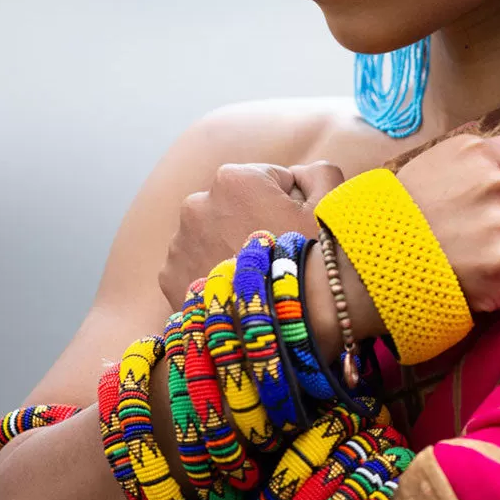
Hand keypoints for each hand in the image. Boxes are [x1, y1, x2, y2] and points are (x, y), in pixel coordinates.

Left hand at [159, 160, 343, 311]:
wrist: (283, 327)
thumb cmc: (311, 262)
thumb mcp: (329, 206)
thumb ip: (318, 172)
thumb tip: (298, 175)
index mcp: (235, 179)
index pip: (270, 180)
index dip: (291, 204)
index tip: (297, 231)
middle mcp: (197, 203)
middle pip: (237, 206)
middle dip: (255, 222)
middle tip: (277, 256)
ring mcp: (179, 242)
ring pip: (213, 234)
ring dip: (230, 247)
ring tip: (257, 276)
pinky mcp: (170, 277)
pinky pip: (195, 264)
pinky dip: (213, 273)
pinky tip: (237, 291)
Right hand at [396, 132, 499, 314]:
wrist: (368, 257)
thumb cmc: (407, 209)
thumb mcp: (445, 162)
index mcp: (481, 154)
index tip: (486, 214)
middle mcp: (493, 184)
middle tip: (476, 244)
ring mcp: (497, 225)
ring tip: (473, 266)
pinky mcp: (498, 266)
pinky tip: (475, 287)